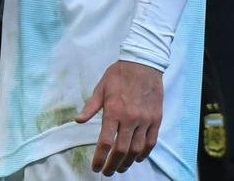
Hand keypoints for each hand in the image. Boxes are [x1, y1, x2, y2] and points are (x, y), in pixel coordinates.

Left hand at [75, 60, 162, 174]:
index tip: (95, 167)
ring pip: (137, 149)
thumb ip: (90, 107)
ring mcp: (145, 120)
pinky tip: (137, 158)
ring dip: (128, 162)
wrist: (143, 64)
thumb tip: (77, 121)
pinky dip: (144, 153)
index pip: (105, 141)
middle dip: (113, 164)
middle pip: (121, 150)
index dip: (100, 157)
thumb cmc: (118, 75)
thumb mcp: (100, 88)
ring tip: (120, 168)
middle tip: (107, 172)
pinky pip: (151, 142)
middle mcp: (130, 118)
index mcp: (114, 111)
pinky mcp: (156, 119)